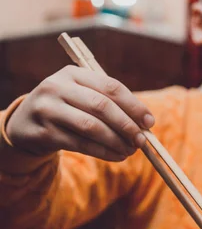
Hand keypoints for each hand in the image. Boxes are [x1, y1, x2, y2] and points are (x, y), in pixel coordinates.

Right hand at [6, 66, 154, 161]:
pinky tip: (116, 156)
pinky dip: (103, 152)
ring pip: (91, 127)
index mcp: (72, 72)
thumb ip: (109, 103)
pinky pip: (80, 144)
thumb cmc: (66, 108)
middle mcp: (57, 87)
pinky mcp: (44, 132)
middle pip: (101, 106)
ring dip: (116, 141)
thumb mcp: (82, 96)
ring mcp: (48, 110)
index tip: (149, 121)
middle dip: (126, 125)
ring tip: (131, 150)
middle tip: (142, 140)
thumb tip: (145, 123)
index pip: (110, 86)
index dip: (133, 105)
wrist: (25, 124)